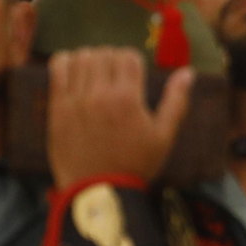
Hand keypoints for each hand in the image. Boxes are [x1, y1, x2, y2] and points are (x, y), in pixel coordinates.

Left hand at [47, 47, 194, 187]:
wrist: (99, 192)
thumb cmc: (135, 165)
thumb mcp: (164, 137)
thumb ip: (176, 101)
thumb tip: (188, 72)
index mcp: (128, 100)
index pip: (128, 56)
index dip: (132, 61)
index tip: (133, 74)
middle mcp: (100, 95)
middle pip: (104, 54)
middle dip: (112, 59)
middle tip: (115, 75)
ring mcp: (76, 101)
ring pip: (81, 57)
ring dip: (90, 59)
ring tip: (95, 73)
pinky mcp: (57, 109)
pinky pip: (58, 70)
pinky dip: (64, 62)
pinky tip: (73, 70)